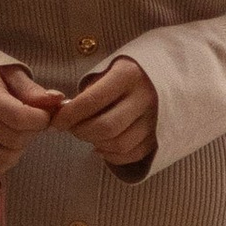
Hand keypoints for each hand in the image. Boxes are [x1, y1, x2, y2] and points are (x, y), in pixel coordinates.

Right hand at [0, 64, 64, 183]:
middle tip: (33, 118)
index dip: (41, 118)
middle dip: (33, 130)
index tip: (46, 112)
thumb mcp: (10, 73)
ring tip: (19, 129)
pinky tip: (8, 141)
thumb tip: (58, 101)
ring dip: (21, 146)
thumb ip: (32, 90)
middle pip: (16, 139)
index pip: (19, 118)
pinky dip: (8, 158)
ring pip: (7, 156)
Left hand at [55, 56, 158, 173]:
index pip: (92, 101)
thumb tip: (62, 112)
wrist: (169, 73)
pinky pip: (132, 155)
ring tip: (88, 134)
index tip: (57, 121)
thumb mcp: (108, 70)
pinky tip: (102, 145)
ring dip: (96, 143)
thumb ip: (88, 90)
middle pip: (105, 127)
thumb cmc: (127, 73)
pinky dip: (112, 155)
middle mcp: (145, 97)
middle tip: (72, 128)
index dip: (69, 115)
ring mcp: (156, 119)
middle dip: (81, 132)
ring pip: (119, 144)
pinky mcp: (161, 136)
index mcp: (128, 75)